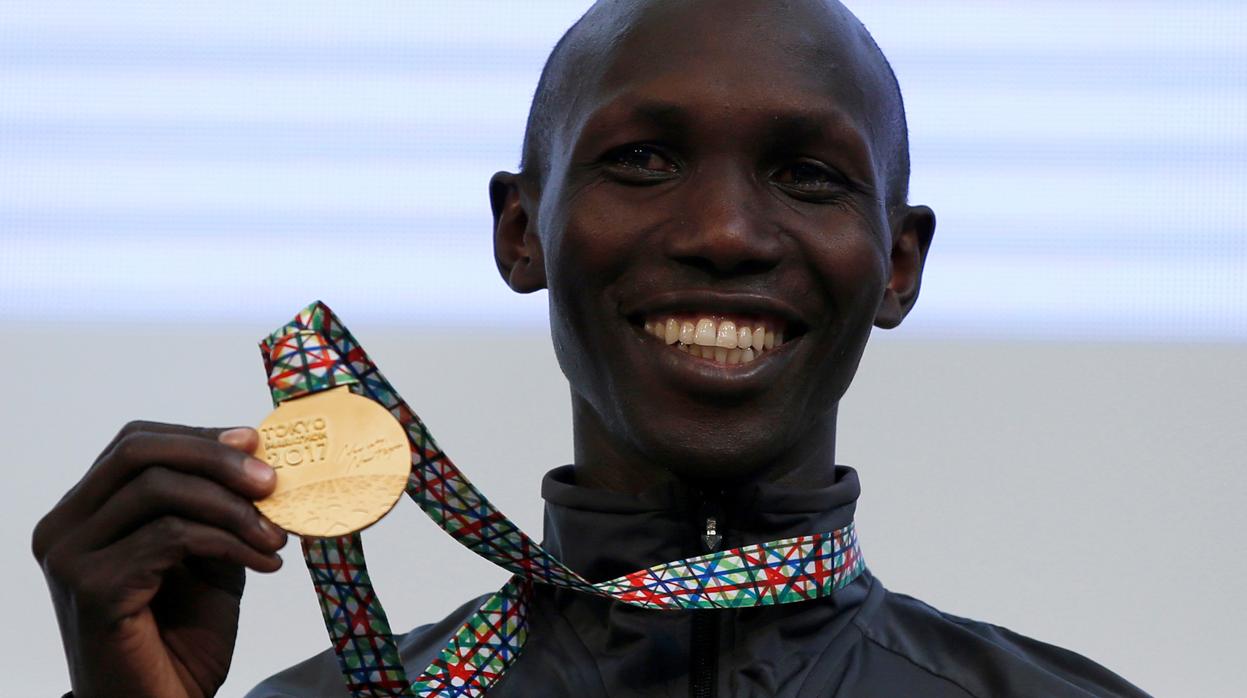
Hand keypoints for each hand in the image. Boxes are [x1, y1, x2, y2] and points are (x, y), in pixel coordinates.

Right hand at [33, 422, 286, 697]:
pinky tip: (263, 562)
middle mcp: (65, 528)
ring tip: (276, 536)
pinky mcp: (93, 587)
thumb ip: (218, 507)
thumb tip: (259, 453)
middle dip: (216, 458)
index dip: (200, 437)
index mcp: (85, 512)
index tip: (257, 445)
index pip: (136, 444)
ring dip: (232, 507)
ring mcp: (71, 556)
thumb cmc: (182, 637)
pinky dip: (228, 541)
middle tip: (272, 482)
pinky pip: (172, 537)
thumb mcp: (208, 555)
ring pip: (158, 490)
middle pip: (139, 452)